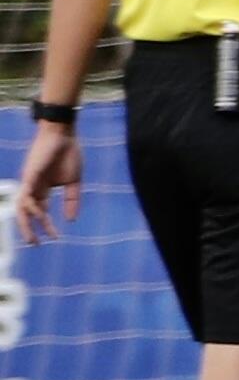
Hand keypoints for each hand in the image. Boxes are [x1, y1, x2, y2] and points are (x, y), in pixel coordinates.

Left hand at [15, 123, 79, 245]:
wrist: (63, 135)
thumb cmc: (69, 154)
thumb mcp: (74, 182)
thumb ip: (72, 201)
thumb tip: (71, 220)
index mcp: (43, 189)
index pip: (41, 211)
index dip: (46, 226)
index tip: (55, 238)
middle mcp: (33, 188)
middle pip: (27, 213)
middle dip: (29, 229)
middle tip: (35, 244)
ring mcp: (29, 183)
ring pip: (22, 208)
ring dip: (26, 224)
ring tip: (32, 238)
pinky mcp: (29, 177)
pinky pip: (26, 197)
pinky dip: (31, 209)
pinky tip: (41, 216)